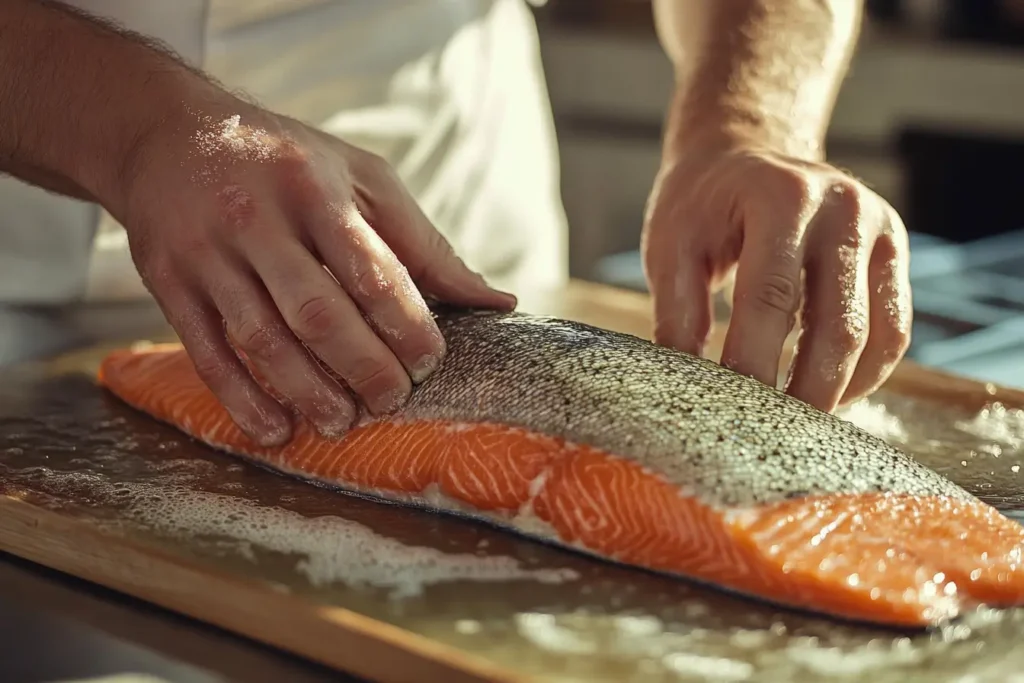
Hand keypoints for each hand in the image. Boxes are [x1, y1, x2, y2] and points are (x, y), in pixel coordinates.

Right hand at [110, 91, 514, 446]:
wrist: (169, 135)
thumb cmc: (288, 163)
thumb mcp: (361, 179)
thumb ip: (422, 244)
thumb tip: (495, 302)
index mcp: (315, 190)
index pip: (370, 270)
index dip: (404, 325)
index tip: (429, 362)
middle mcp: (256, 220)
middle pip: (316, 313)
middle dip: (362, 367)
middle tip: (391, 401)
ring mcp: (207, 254)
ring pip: (261, 340)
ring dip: (306, 392)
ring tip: (341, 423)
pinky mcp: (168, 283)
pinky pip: (206, 353)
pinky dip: (241, 400)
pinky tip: (276, 430)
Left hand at [641, 141, 911, 412]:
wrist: (744, 155)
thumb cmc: (701, 204)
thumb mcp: (671, 245)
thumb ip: (677, 312)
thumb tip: (685, 386)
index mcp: (782, 197)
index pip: (772, 298)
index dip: (753, 363)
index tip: (731, 415)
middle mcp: (844, 208)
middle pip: (837, 326)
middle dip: (803, 393)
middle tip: (770, 439)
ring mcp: (880, 229)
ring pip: (877, 337)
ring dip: (838, 392)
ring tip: (795, 426)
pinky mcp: (894, 252)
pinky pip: (894, 331)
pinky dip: (863, 374)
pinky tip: (824, 396)